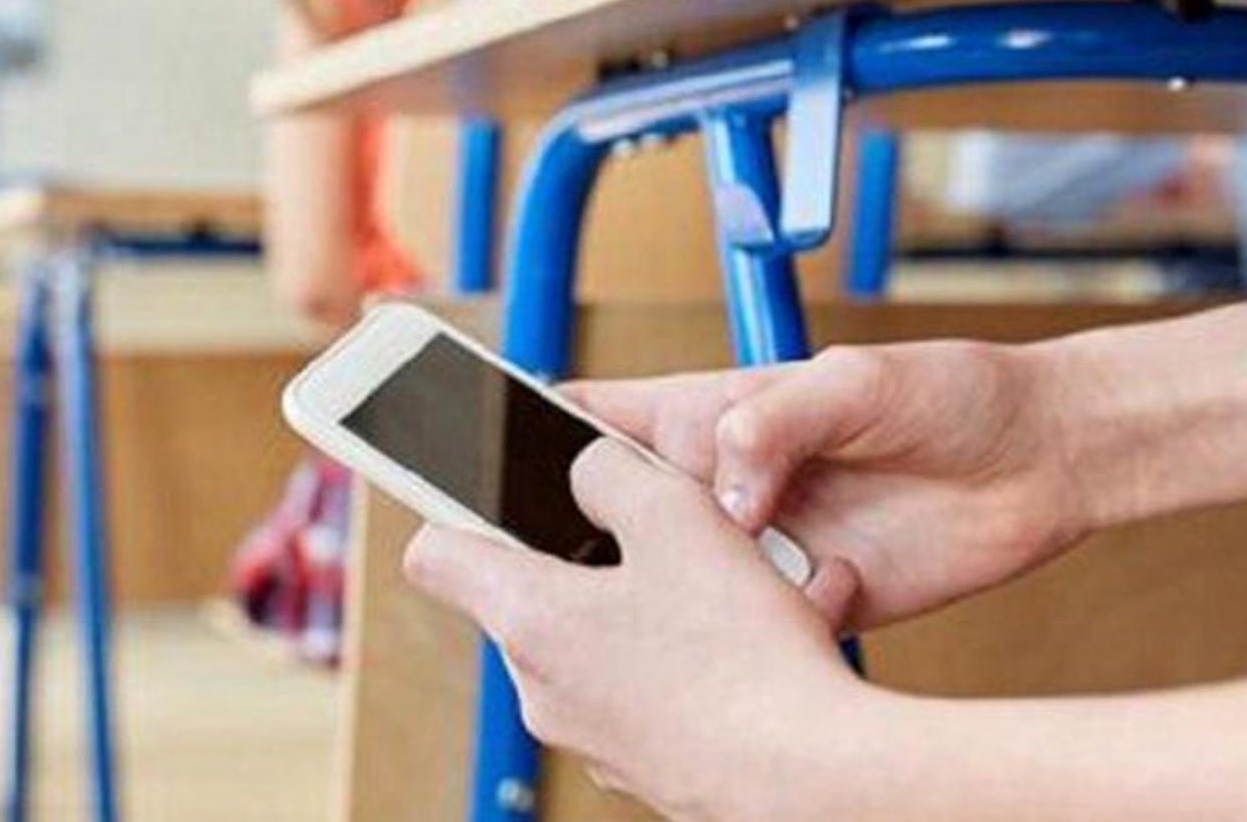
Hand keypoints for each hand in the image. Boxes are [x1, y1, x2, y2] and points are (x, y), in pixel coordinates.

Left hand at [405, 439, 867, 821]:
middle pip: (539, 591)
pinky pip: (659, 686)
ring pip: (611, 638)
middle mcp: (545, 689)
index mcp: (529, 619)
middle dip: (601, 552)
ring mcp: (595, 736)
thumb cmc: (738, 655)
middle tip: (668, 528)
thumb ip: (611, 471)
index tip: (493, 488)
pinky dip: (699, 654)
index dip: (458, 507)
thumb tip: (587, 470)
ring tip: (742, 581)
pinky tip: (769, 633)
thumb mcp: (674, 514)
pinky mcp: (649, 765)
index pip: (436, 556)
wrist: (810, 776)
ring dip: (665, 600)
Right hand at [566, 341, 1092, 631]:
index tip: (480, 459)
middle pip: (616, 516)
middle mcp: (726, 483)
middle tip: (603, 564)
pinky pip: (758, 632)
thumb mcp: (861, 381)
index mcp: (716, 413)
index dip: (530, 432)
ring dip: (684, 601)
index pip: (598, 418)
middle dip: (591, 543)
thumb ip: (780, 418)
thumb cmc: (952, 393)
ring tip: (708, 596)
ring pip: (682, 588)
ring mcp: (762, 548)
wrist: (1044, 461)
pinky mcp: (808, 601)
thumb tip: (726, 483)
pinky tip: (803, 608)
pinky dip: (767, 635)